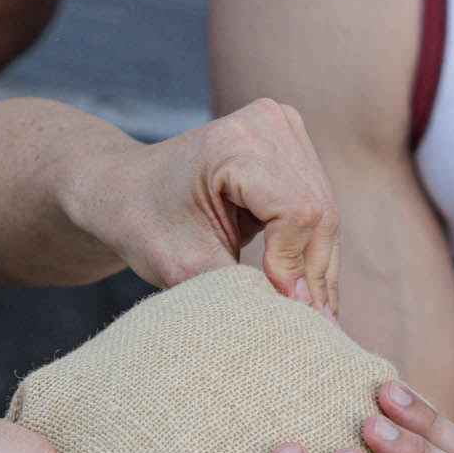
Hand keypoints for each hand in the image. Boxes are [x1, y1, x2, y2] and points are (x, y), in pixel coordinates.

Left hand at [93, 98, 339, 313]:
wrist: (128, 189)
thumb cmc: (145, 224)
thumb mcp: (184, 266)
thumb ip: (241, 288)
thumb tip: (302, 314)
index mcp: (235, 142)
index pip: (294, 211)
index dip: (295, 266)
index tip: (291, 313)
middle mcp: (268, 123)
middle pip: (317, 212)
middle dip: (314, 274)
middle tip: (318, 329)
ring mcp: (284, 128)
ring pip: (325, 212)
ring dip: (320, 267)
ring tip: (319, 319)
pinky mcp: (292, 143)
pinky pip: (317, 205)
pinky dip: (312, 248)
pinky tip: (309, 289)